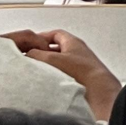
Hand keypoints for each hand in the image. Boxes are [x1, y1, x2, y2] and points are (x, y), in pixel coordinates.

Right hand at [5, 29, 121, 120]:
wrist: (98, 89)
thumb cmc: (79, 71)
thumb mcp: (52, 59)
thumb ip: (37, 54)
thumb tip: (28, 53)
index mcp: (73, 42)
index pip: (56, 34)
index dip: (42, 37)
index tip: (31, 43)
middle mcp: (78, 51)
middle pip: (58, 48)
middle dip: (44, 52)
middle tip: (32, 58)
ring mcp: (81, 64)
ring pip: (61, 61)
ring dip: (49, 64)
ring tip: (38, 71)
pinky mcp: (82, 77)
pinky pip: (65, 72)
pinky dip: (56, 74)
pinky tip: (48, 81)